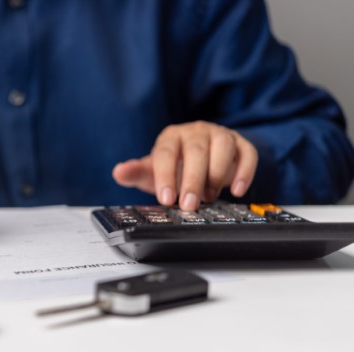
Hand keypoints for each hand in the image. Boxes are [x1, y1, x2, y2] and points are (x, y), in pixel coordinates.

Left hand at [112, 121, 257, 209]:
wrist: (199, 159)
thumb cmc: (173, 167)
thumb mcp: (152, 172)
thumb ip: (136, 173)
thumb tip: (118, 172)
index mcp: (170, 137)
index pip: (166, 153)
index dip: (166, 176)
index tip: (166, 199)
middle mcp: (195, 132)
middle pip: (196, 151)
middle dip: (192, 180)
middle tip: (189, 205)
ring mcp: (220, 135)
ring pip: (223, 147)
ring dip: (217, 174)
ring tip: (209, 197)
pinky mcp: (241, 144)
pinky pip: (247, 153)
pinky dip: (244, 172)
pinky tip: (236, 191)